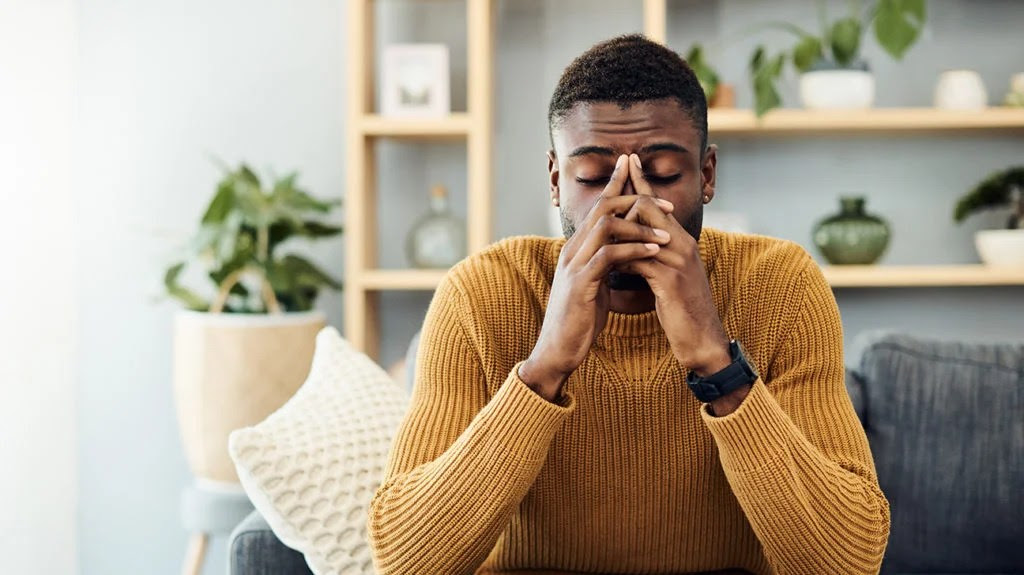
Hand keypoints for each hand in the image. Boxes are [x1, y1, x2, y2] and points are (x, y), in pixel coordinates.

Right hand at [519, 154, 674, 401]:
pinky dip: (633, 250)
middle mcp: (572, 250)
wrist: (558, 350)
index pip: (597, 207)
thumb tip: (621, 253)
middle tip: (665, 203)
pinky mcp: (580, 283)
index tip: (638, 173)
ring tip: (666, 233)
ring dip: (639, 226)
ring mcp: (574, 265)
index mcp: (576, 248)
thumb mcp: (593, 285)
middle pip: (601, 207)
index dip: (617, 186)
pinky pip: (608, 256)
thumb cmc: (579, 320)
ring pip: (605, 226)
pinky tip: (653, 251)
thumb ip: (603, 265)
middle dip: (634, 198)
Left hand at [616, 154, 730, 377]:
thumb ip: (653, 257)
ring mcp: (678, 261)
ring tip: (599, 231)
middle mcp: (683, 244)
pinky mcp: (671, 280)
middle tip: (609, 192)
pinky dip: (621, 260)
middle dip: (626, 199)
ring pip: (642, 230)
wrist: (703, 340)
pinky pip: (639, 260)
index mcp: (681, 241)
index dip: (642, 182)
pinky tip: (608, 265)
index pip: (659, 203)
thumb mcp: (668, 278)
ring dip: (618, 231)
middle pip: (650, 207)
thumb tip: (630, 246)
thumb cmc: (683, 310)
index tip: (628, 161)